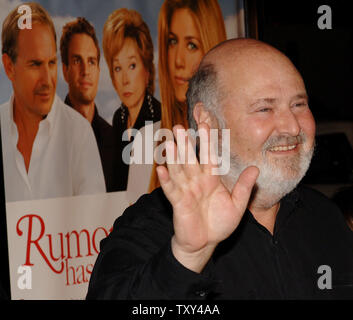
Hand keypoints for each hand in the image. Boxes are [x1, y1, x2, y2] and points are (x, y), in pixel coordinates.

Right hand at [157, 123, 258, 272]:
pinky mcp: (178, 203)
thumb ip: (244, 187)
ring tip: (169, 142)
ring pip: (179, 171)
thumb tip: (255, 169)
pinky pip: (171, 190)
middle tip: (180, 127)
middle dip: (186, 144)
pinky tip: (161, 169)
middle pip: (190, 160)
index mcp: (211, 179)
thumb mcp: (237, 205)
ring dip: (173, 157)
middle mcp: (197, 181)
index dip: (207, 142)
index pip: (209, 157)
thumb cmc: (220, 224)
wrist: (206, 243)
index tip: (206, 124)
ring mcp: (186, 191)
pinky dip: (166, 180)